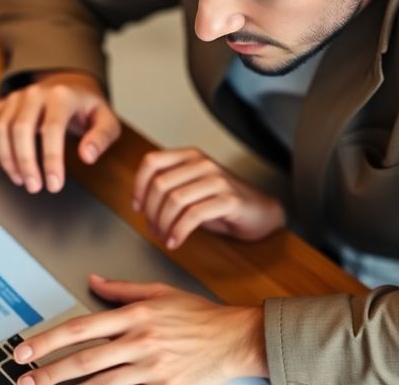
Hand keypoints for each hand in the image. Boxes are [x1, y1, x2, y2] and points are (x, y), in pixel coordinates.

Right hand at [0, 71, 120, 193]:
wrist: (69, 84)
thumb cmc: (86, 107)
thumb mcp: (106, 119)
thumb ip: (101, 137)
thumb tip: (88, 156)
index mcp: (61, 96)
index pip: (52, 129)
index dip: (51, 160)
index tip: (54, 184)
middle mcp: (35, 94)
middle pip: (21, 129)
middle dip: (25, 163)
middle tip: (34, 187)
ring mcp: (16, 98)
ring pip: (1, 128)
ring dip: (7, 158)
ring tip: (21, 179)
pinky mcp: (3, 104)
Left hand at [12, 275, 266, 384]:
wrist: (236, 339)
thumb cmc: (199, 316)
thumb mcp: (160, 292)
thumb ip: (122, 289)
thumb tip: (92, 280)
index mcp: (136, 315)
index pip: (81, 328)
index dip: (48, 340)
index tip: (24, 349)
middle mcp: (140, 342)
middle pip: (84, 360)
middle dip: (48, 372)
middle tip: (23, 378)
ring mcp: (151, 369)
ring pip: (100, 384)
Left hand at [133, 148, 285, 249]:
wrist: (261, 212)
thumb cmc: (223, 203)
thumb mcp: (191, 189)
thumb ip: (169, 187)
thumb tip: (141, 203)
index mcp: (190, 156)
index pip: (152, 162)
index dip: (138, 186)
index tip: (137, 207)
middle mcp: (203, 163)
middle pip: (160, 184)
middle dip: (151, 212)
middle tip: (153, 230)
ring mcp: (217, 180)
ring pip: (175, 200)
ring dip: (163, 224)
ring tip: (164, 237)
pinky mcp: (229, 199)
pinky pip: (194, 215)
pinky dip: (179, 231)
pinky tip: (176, 242)